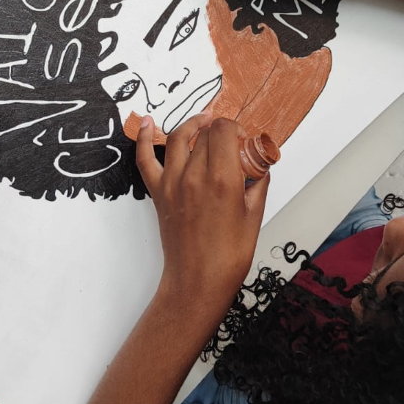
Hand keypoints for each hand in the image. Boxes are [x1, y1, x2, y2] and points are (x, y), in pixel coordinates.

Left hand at [136, 112, 269, 301]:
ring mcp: (173, 183)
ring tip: (202, 123)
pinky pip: (145, 158)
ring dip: (191, 125)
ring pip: (179, 138)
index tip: (241, 139)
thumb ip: (257, 184)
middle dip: (219, 131)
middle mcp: (195, 176)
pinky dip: (145, 138)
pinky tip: (148, 123)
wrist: (199, 281)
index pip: (224, 131)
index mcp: (223, 180)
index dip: (234, 128)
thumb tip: (259, 166)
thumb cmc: (228, 256)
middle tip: (230, 143)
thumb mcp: (254, 216)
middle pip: (205, 133)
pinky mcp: (158, 192)